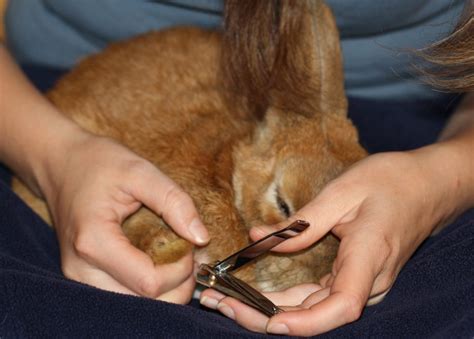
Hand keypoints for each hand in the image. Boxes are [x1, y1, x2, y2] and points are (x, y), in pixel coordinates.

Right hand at [38, 131, 208, 302]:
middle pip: (144, 303)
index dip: (181, 269)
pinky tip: (156, 260)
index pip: (150, 283)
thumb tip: (201, 237)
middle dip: (176, 283)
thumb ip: (174, 202)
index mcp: (94, 242)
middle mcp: (81, 269)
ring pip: (135, 305)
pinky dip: (147, 286)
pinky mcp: (83, 278)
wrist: (62, 165)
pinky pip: (123, 295)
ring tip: (172, 256)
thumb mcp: (140, 171)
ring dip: (164, 288)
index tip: (190, 243)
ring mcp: (79, 277)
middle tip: (185, 251)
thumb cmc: (98, 163)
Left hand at [201, 146, 464, 334]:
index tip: (271, 321)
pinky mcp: (354, 278)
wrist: (428, 186)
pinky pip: (317, 296)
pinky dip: (285, 299)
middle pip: (316, 313)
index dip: (307, 321)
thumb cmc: (392, 182)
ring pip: (312, 309)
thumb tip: (259, 238)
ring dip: (268, 309)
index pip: (342, 306)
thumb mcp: (344, 191)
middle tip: (218, 301)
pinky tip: (256, 294)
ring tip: (226, 298)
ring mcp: (362, 283)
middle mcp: (368, 280)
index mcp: (369, 257)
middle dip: (264, 314)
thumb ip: (302, 222)